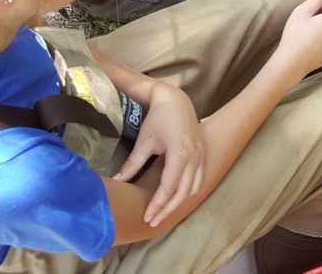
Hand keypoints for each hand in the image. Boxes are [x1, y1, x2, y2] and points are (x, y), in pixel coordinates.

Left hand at [115, 83, 203, 226]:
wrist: (176, 101)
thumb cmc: (158, 119)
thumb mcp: (144, 142)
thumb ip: (133, 164)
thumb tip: (118, 182)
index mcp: (179, 155)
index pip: (168, 188)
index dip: (157, 205)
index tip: (146, 216)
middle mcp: (193, 159)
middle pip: (182, 193)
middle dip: (167, 209)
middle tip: (153, 221)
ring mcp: (201, 157)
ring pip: (193, 189)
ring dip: (179, 203)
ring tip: (163, 212)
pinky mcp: (203, 155)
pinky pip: (199, 180)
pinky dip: (189, 192)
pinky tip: (177, 197)